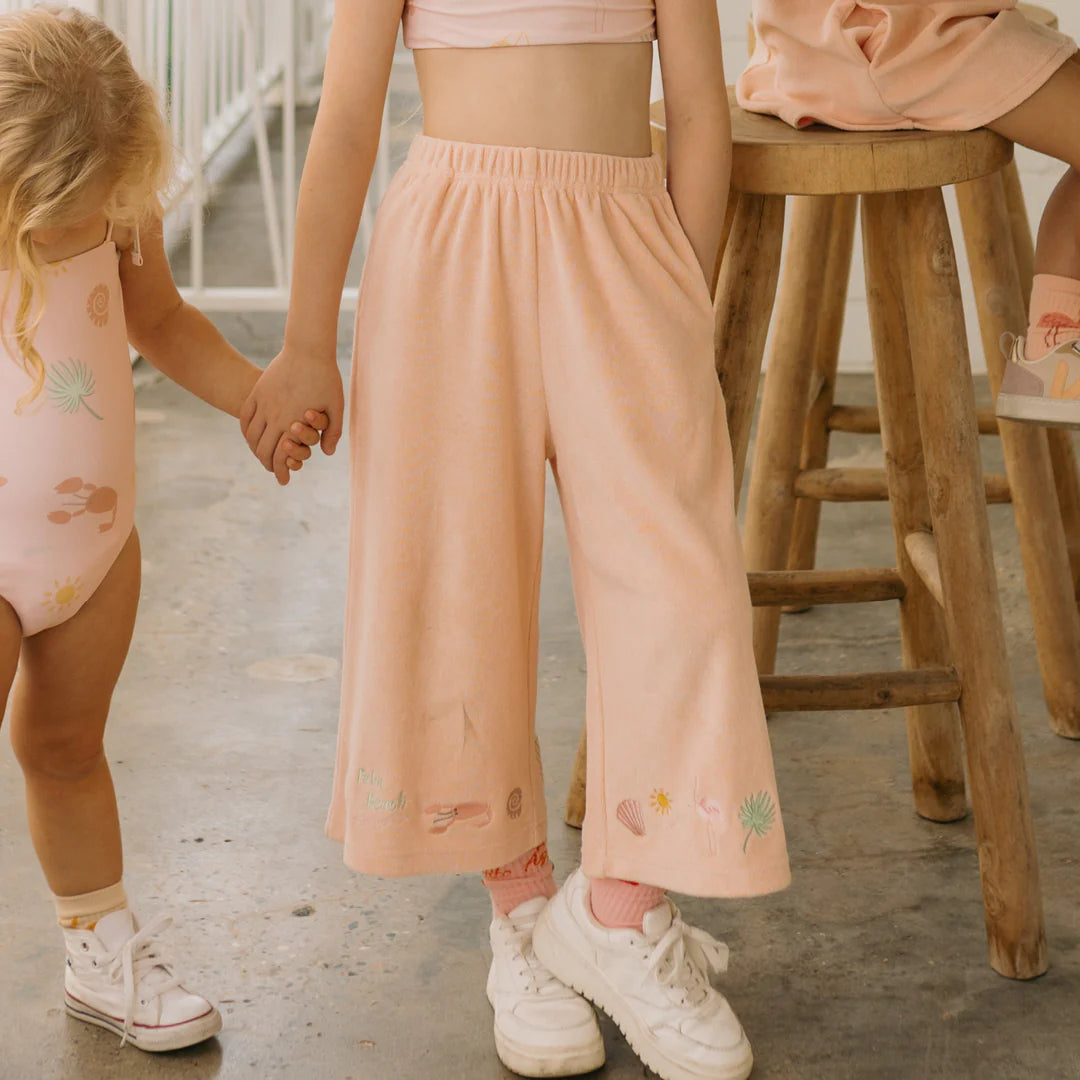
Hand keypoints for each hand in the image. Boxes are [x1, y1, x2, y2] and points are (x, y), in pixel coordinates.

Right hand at [240, 347, 343, 484]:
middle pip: (263, 449)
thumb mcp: (336, 406)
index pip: (280, 457)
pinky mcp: (258, 391)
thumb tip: (327, 453)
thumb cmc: (326, 378)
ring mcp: (263, 403)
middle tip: (274, 471)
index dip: (281, 471)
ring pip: (252, 435)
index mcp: (292, 422)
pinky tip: (252, 436)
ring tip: (262, 455)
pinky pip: (245, 416)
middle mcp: (274, 416)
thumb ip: (332, 431)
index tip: (284, 480)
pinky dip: (246, 430)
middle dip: (268, 464)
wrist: (308, 349)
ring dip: (256, 449)